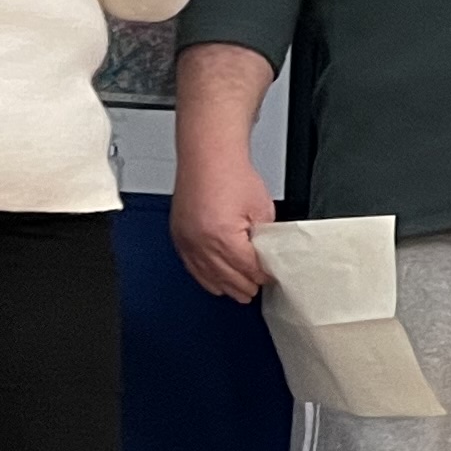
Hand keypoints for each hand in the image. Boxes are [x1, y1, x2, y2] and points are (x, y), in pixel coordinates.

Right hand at [171, 141, 273, 303]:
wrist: (208, 156)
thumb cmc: (232, 175)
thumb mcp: (263, 210)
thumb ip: (265, 238)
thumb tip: (268, 257)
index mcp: (223, 237)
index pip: (248, 270)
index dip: (263, 276)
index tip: (271, 278)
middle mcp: (200, 242)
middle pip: (227, 278)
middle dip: (246, 286)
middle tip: (257, 290)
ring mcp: (186, 240)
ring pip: (207, 277)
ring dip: (226, 286)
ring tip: (241, 293)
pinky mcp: (179, 236)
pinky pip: (191, 266)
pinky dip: (204, 276)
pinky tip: (215, 283)